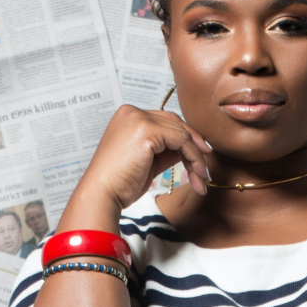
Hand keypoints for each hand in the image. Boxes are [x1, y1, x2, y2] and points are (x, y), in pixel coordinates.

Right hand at [77, 106, 211, 211]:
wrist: (102, 194)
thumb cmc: (119, 182)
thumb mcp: (147, 159)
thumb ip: (166, 148)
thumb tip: (191, 147)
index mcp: (128, 116)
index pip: (165, 120)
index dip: (186, 137)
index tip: (201, 155)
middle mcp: (132, 112)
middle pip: (176, 123)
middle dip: (195, 146)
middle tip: (205, 168)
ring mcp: (138, 119)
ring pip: (181, 133)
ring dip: (196, 157)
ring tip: (201, 179)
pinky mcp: (146, 131)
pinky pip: (181, 141)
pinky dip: (193, 157)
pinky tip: (196, 174)